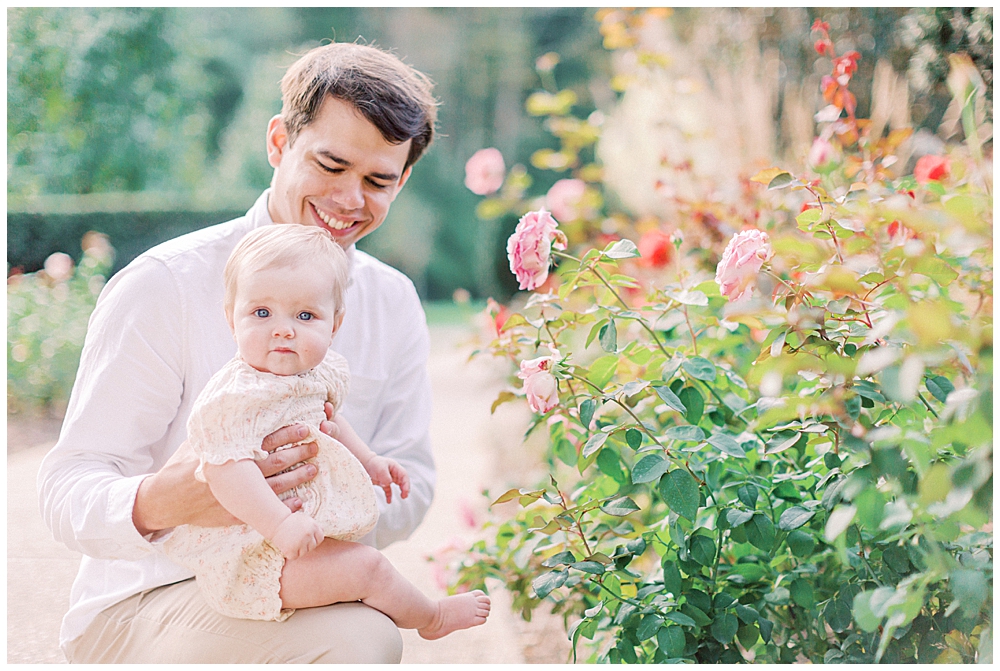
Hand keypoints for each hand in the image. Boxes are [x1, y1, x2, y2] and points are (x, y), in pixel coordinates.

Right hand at [133, 419, 330, 535]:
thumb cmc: (184, 464)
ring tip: (313, 470)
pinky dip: (283, 506)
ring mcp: (236, 497)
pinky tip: (299, 501)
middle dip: (299, 454)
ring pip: (275, 487)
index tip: (306, 428)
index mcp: (229, 454)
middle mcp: (236, 475)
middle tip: (317, 447)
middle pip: (276, 463)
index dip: (288, 435)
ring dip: (296, 478)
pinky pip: (265, 511)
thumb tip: (237, 404)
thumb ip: (220, 429)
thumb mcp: (199, 441)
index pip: (265, 441)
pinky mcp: (234, 514)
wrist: (166, 498)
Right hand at [271, 511, 323, 559]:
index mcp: (314, 526)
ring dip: (298, 549)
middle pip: (312, 547)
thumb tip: (323, 531)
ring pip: (304, 552)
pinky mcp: (291, 550)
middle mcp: (308, 535)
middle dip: (306, 545)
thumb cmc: (291, 521)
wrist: (276, 522)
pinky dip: (291, 553)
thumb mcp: (306, 519)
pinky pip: (295, 556)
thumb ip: (315, 526)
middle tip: (296, 539)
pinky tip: (287, 546)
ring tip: (291, 541)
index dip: (313, 539)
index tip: (306, 538)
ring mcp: (300, 543)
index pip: (320, 539)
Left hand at [364, 455, 409, 503]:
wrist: (364, 463)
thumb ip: (386, 477)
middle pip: (402, 480)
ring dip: (401, 491)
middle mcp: (393, 472)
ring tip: (402, 497)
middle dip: (405, 488)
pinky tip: (389, 501)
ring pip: (398, 485)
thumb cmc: (373, 463)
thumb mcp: (380, 469)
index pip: (404, 475)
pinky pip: (388, 490)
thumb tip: (389, 484)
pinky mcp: (383, 482)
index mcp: (395, 467)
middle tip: (404, 496)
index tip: (405, 491)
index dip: (406, 483)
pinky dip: (389, 495)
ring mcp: (389, 478)